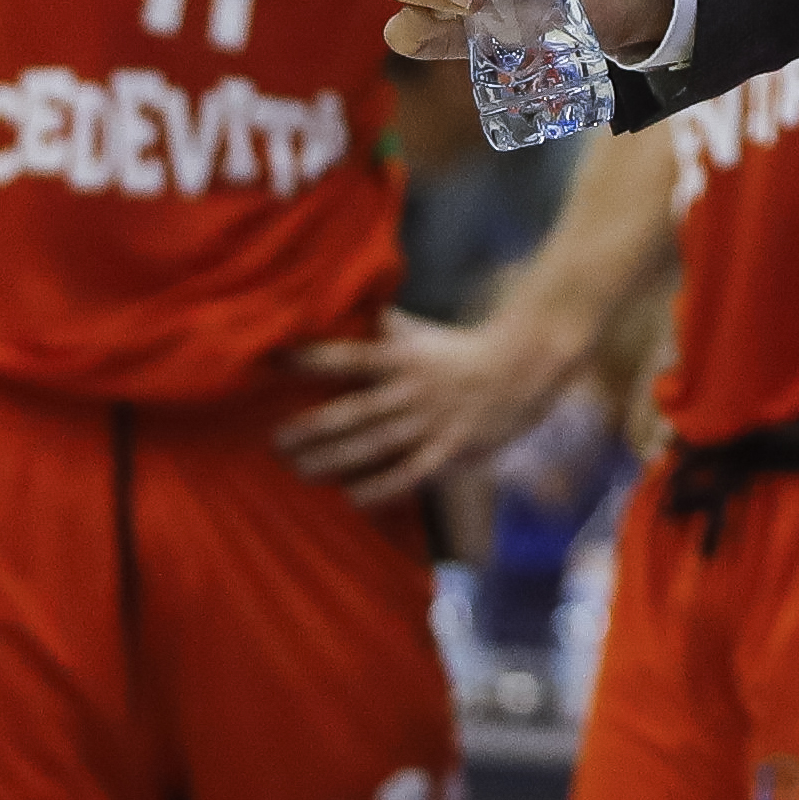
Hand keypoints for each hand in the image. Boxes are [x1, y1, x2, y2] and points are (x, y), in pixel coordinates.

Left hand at [276, 307, 584, 506]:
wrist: (523, 368)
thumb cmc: (462, 350)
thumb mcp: (424, 332)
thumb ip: (388, 326)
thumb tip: (354, 301)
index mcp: (405, 357)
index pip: (352, 357)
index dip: (314, 358)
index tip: (275, 360)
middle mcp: (414, 390)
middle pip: (354, 413)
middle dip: (311, 428)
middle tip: (275, 440)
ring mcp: (431, 422)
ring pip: (375, 446)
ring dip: (333, 461)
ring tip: (298, 470)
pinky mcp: (449, 448)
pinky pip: (409, 474)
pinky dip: (379, 488)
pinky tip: (351, 498)